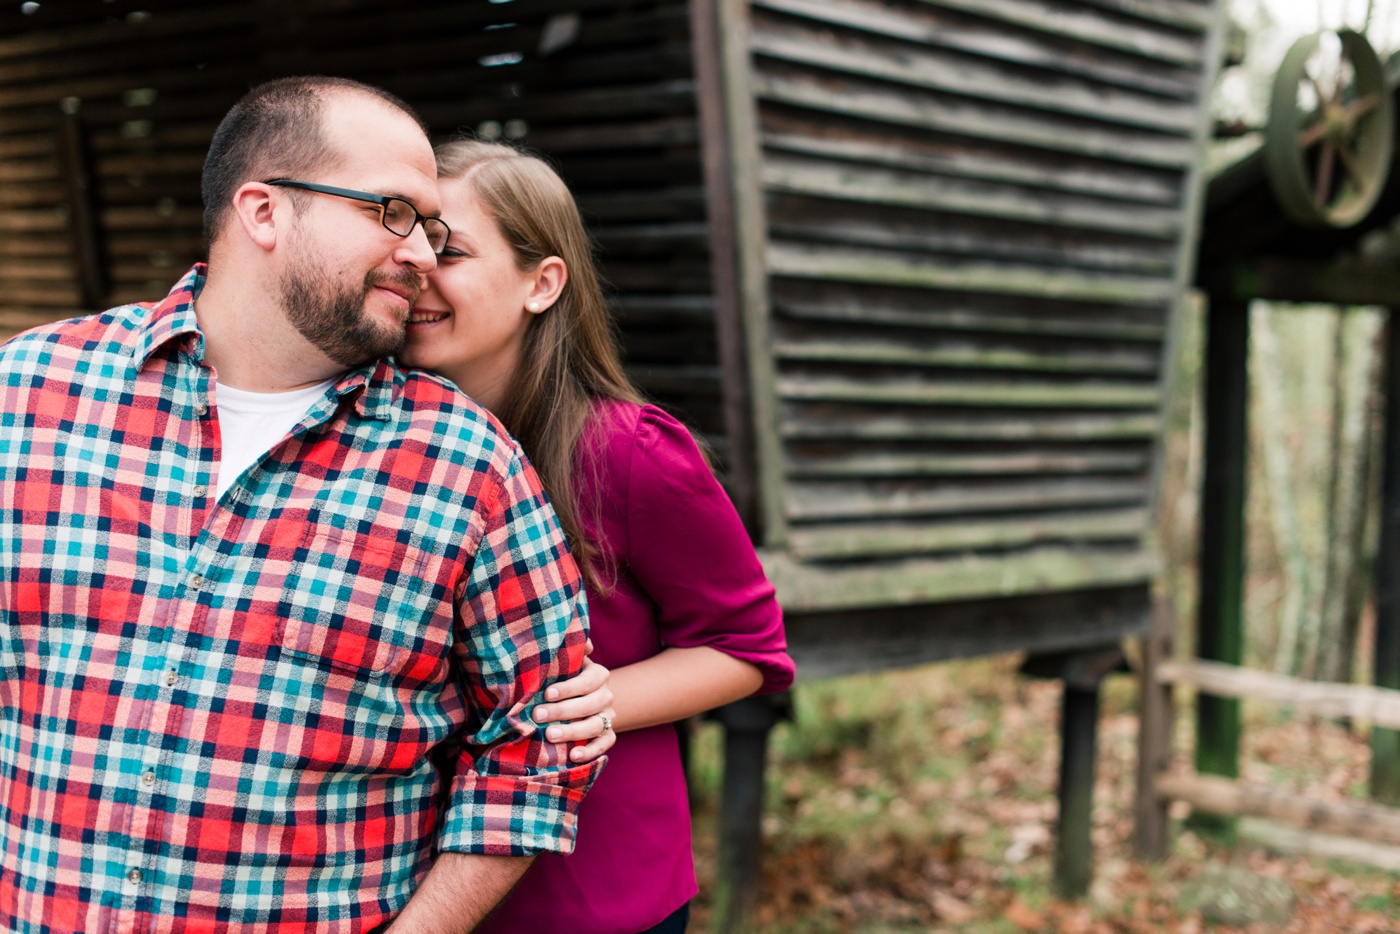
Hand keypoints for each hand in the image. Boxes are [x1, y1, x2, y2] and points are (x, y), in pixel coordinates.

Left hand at [533, 644, 615, 762]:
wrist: (579, 698)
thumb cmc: (565, 678)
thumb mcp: (568, 662)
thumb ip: (571, 650)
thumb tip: (584, 643)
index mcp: (598, 675)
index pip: (588, 681)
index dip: (569, 688)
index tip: (546, 693)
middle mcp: (606, 696)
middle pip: (591, 704)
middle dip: (563, 710)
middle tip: (538, 715)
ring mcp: (608, 716)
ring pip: (596, 725)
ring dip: (573, 731)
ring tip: (550, 735)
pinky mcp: (607, 735)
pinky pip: (605, 744)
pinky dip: (591, 752)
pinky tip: (573, 756)